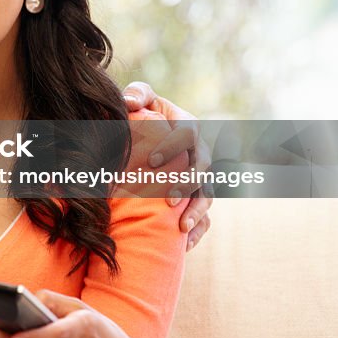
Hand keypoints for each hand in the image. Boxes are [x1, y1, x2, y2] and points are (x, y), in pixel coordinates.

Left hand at [122, 81, 212, 249]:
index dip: (173, 148)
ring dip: (197, 212)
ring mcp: (202, 177)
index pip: (188, 135)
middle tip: (168, 200)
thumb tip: (128, 102)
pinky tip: (183, 244)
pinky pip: (205, 217)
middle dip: (188, 185)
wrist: (152, 132)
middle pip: (203, 170)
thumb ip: (138, 93)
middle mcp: (201, 152)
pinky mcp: (198, 196)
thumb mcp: (142, 97)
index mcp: (189, 126)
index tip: (152, 162)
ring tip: (181, 227)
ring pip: (208, 195)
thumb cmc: (145, 112)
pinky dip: (198, 230)